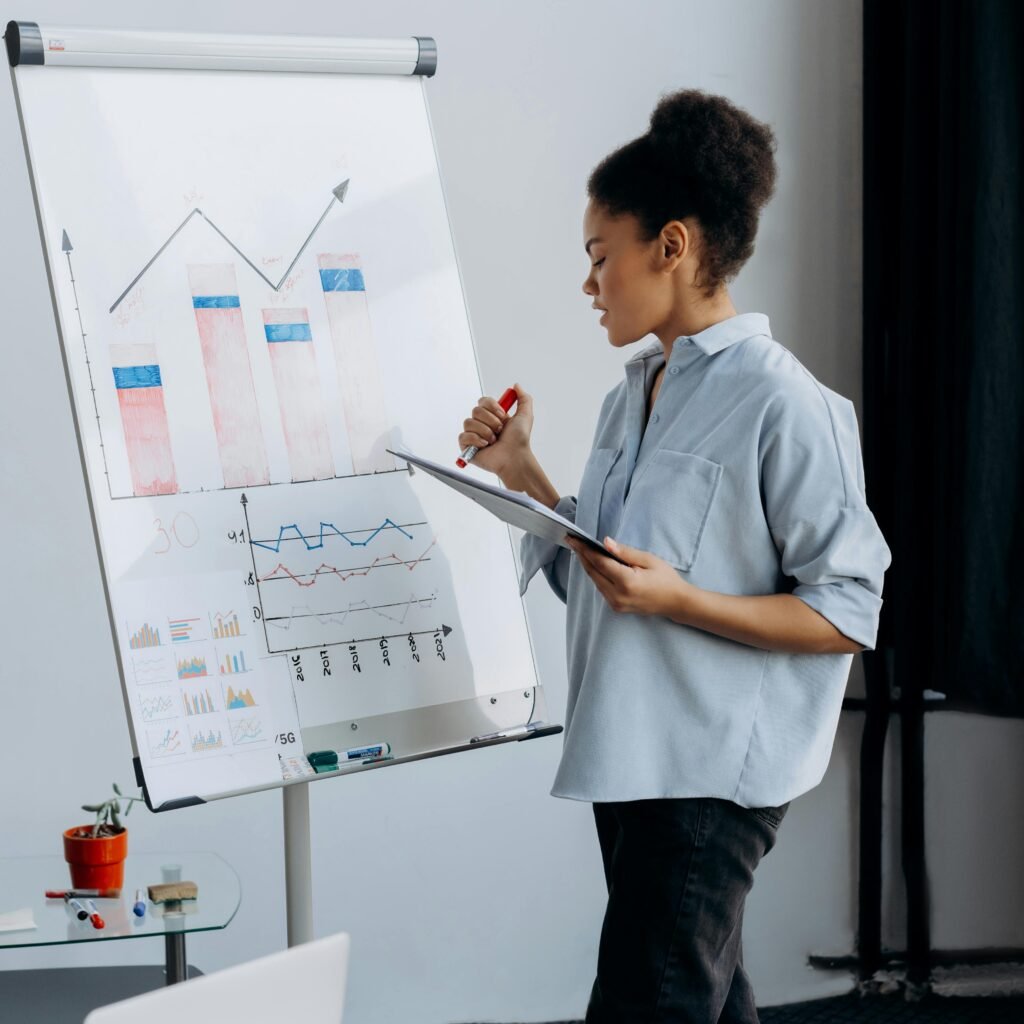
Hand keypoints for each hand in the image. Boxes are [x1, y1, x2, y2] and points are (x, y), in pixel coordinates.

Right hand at [457, 383, 534, 477]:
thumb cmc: (519, 441)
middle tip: (500, 430)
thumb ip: (524, 398)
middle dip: (490, 420)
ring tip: (494, 440)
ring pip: (469, 422)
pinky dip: (476, 439)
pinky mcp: (467, 446)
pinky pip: (464, 436)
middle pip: (476, 410)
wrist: (514, 457)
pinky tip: (485, 445)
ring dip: (485, 431)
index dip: (492, 406)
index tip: (503, 415)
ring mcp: (473, 435)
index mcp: (492, 416)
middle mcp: (482, 424)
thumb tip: (516, 385)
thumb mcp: (525, 415)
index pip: (483, 401)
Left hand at [565, 536, 697, 618]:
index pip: (599, 563)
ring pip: (595, 581)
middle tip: (572, 541)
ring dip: (588, 565)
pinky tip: (594, 563)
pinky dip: (596, 574)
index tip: (574, 539)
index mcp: (627, 582)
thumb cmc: (666, 579)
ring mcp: (616, 603)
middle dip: (582, 555)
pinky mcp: (616, 606)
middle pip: (593, 572)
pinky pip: (601, 587)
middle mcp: (618, 595)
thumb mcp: (648, 559)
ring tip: (581, 549)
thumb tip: (605, 542)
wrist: (676, 602)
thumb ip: (625, 552)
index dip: (585, 549)